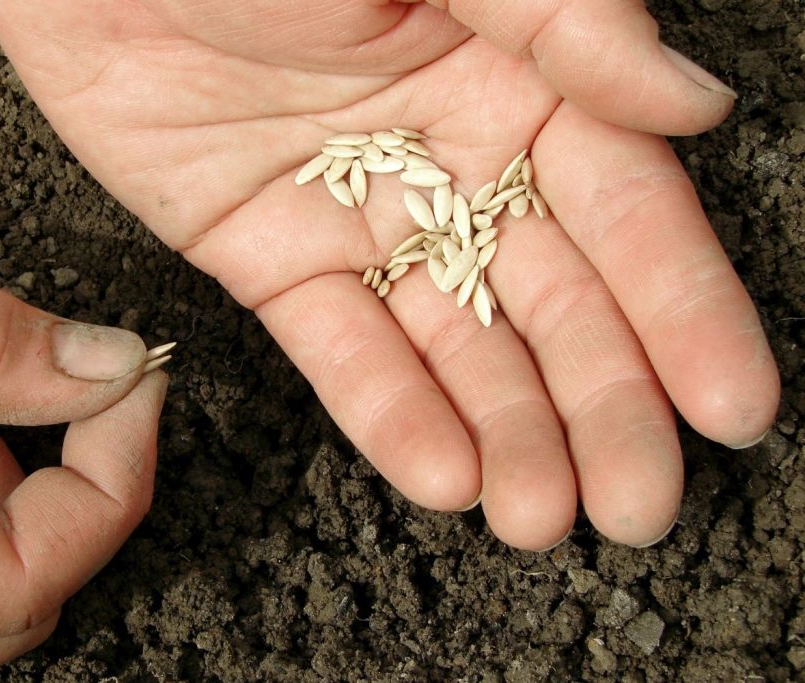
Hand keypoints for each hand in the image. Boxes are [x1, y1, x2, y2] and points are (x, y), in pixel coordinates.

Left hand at [0, 0, 778, 548]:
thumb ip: (563, 20)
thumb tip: (694, 103)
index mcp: (519, 80)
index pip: (624, 211)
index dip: (681, 310)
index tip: (729, 404)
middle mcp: (451, 160)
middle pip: (548, 302)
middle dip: (598, 405)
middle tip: (635, 505)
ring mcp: (359, 219)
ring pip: (450, 344)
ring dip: (502, 432)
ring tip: (540, 517)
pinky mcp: (269, 260)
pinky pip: (338, 348)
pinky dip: (387, 412)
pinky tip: (443, 475)